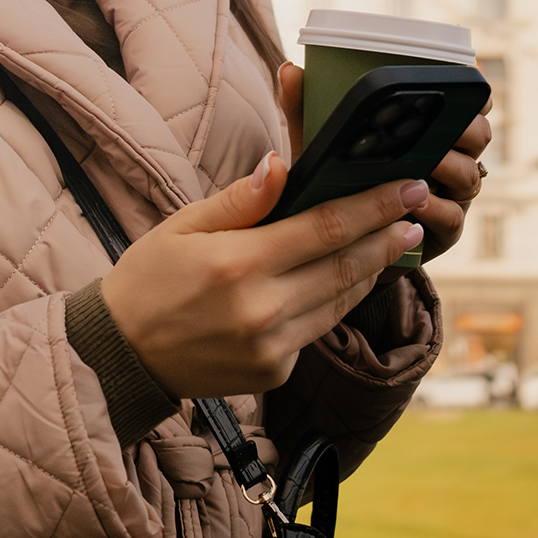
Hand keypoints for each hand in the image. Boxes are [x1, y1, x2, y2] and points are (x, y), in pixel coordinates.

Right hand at [97, 152, 427, 397]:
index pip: (326, 227)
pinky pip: (317, 329)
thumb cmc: (147, 279)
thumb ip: (240, 200)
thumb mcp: (182, 226)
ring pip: (341, 301)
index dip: (375, 206)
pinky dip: (336, 302)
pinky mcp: (273, 372)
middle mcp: (262, 309)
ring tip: (397, 241)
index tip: (409, 188)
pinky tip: (348, 280)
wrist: (118, 355)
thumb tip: (284, 165)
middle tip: (419, 210)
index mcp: (239, 264)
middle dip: (388, 235)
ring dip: (373, 269)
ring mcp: (271, 346)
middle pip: (347, 265)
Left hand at [277, 62, 491, 261]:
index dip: (472, 93)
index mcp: (429, 132)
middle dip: (464, 126)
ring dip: (450, 164)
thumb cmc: (335, 183)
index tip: (462, 80)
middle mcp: (448, 160)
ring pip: (469, 174)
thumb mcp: (321, 144)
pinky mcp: (444, 231)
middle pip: (478, 135)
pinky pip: (453, 216)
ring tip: (426, 160)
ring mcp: (450, 196)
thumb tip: (289, 69)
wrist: (338, 247)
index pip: (469, 105)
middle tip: (441, 122)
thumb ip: (305, 108)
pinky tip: (417, 199)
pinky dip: (436, 206)